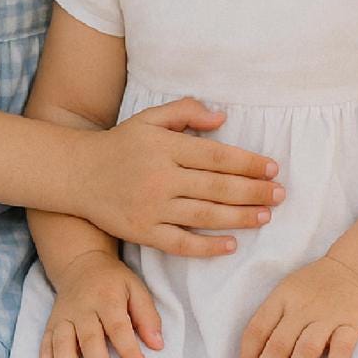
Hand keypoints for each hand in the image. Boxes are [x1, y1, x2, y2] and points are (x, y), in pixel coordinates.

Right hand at [40, 255, 165, 357]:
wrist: (80, 264)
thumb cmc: (113, 282)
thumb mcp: (136, 289)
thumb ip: (147, 317)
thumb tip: (157, 345)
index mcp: (107, 298)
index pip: (118, 327)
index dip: (129, 350)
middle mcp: (82, 309)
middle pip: (89, 339)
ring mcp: (63, 317)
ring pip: (62, 344)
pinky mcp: (51, 324)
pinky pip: (46, 346)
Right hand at [81, 99, 281, 259]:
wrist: (77, 174)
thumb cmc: (120, 144)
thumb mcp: (150, 118)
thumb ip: (186, 111)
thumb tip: (223, 118)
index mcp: (165, 147)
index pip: (216, 156)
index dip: (247, 163)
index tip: (272, 168)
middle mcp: (160, 177)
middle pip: (217, 187)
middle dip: (253, 192)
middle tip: (280, 195)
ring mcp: (151, 208)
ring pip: (205, 215)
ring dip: (240, 217)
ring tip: (265, 216)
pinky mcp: (142, 232)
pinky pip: (181, 243)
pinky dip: (208, 246)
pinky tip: (231, 244)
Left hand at [236, 258, 357, 357]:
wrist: (354, 269)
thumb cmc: (313, 287)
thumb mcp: (287, 292)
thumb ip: (273, 319)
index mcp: (281, 298)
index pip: (258, 329)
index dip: (247, 355)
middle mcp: (302, 308)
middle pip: (279, 344)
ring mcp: (328, 316)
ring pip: (307, 349)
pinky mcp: (352, 323)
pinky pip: (342, 348)